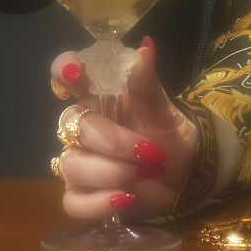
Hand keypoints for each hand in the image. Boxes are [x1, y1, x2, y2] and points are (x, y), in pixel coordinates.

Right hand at [50, 39, 198, 218]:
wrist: (186, 177)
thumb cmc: (170, 136)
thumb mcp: (165, 110)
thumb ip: (148, 83)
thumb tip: (146, 47)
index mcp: (99, 96)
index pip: (68, 74)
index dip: (64, 69)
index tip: (76, 72)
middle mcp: (84, 126)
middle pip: (77, 127)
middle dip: (114, 142)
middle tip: (150, 152)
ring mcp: (80, 161)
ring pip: (71, 165)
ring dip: (111, 172)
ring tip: (143, 174)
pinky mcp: (83, 194)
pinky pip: (72, 201)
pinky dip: (98, 202)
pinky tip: (124, 199)